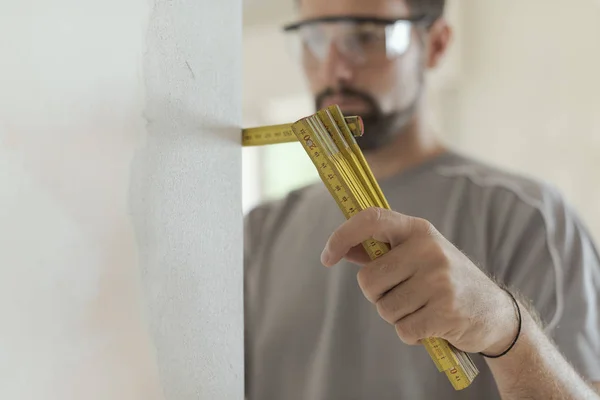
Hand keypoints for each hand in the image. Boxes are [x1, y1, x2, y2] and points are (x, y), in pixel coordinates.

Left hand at [320, 208, 518, 354]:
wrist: (495, 312)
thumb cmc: (445, 280)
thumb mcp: (419, 256)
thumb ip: (382, 251)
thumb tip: (344, 249)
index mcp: (418, 230)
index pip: (371, 219)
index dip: (342, 236)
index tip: (327, 257)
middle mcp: (428, 249)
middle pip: (368, 280)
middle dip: (377, 295)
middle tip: (403, 295)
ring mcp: (439, 279)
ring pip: (384, 308)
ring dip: (397, 316)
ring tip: (422, 308)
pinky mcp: (445, 311)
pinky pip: (403, 329)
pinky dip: (411, 333)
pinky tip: (431, 324)